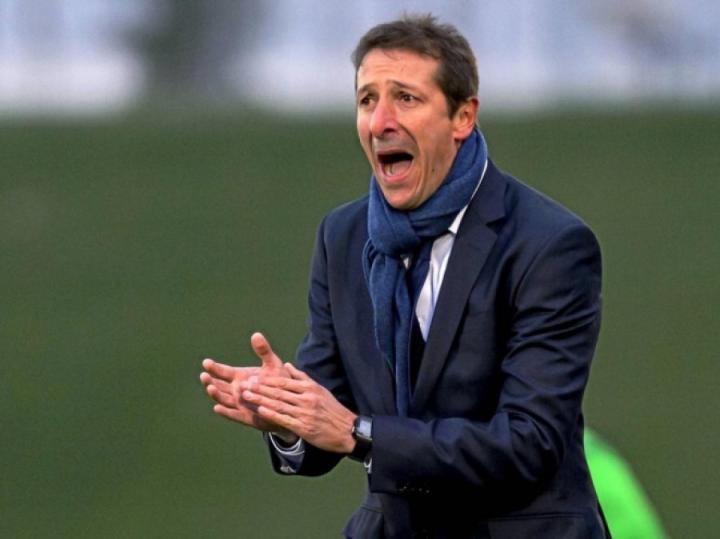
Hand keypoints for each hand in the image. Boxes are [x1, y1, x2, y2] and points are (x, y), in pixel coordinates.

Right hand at [200, 332, 296, 442]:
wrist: (289, 402)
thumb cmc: (279, 381)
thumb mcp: (272, 364)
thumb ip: (264, 351)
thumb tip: (256, 334)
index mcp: (240, 377)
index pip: (223, 372)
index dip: (214, 368)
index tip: (206, 362)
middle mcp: (236, 390)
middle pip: (219, 386)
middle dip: (211, 381)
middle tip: (204, 376)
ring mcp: (239, 404)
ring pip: (223, 399)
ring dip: (216, 395)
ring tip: (210, 388)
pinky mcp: (246, 417)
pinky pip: (233, 415)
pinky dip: (225, 412)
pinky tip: (217, 408)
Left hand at [242, 363, 356, 453]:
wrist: (347, 430)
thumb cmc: (332, 410)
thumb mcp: (320, 390)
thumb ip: (302, 378)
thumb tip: (288, 365)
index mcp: (310, 388)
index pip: (284, 382)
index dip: (267, 380)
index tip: (253, 377)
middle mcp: (307, 399)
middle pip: (279, 392)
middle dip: (260, 388)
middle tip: (244, 384)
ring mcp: (305, 413)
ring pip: (279, 405)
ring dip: (261, 400)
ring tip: (246, 396)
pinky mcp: (304, 427)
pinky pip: (284, 419)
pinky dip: (271, 414)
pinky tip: (260, 411)